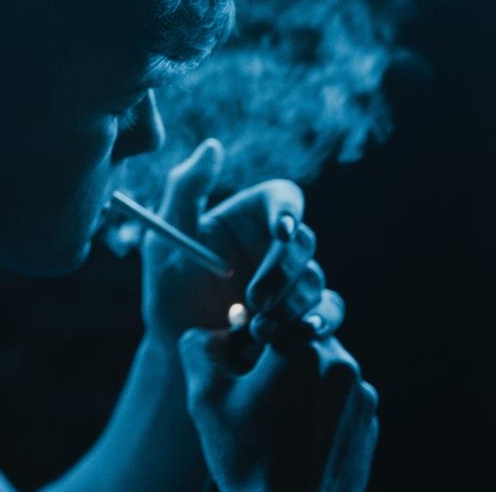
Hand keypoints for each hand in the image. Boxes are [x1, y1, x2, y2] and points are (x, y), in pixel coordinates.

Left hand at [141, 139, 321, 346]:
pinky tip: (302, 332)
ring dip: (290, 303)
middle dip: (281, 271)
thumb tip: (212, 146)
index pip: (284, 197)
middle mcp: (277, 245)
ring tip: (255, 329)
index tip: (281, 231)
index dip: (289, 210)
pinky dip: (321, 320)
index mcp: (249, 216)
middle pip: (303, 242)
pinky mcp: (305, 314)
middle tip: (254, 299)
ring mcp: (294, 281)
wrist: (178, 349)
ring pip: (314, 279)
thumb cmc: (168, 288)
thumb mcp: (166, 238)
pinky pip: (329, 311)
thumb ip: (185, 191)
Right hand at [179, 328, 379, 491]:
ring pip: (321, 368)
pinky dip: (317, 407)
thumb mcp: (206, 398)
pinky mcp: (370, 424)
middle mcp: (341, 363)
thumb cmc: (247, 460)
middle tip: (253, 394)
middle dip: (276, 357)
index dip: (250, 331)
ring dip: (299, 381)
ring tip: (274, 423)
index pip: (272, 313)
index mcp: (301, 348)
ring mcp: (362, 396)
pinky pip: (339, 398)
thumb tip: (212, 333)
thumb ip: (200, 347)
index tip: (239, 354)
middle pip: (299, 339)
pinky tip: (295, 438)